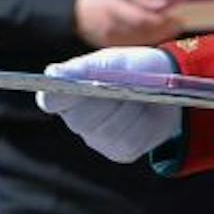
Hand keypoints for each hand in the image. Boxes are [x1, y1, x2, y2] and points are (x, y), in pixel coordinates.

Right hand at [36, 47, 181, 162]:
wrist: (163, 85)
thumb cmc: (130, 68)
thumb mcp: (111, 62)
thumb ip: (84, 69)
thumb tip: (54, 75)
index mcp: (66, 92)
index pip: (50, 99)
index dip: (57, 95)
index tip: (70, 85)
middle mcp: (76, 119)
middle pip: (81, 119)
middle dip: (105, 100)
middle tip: (123, 83)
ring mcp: (97, 139)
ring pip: (108, 131)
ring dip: (128, 110)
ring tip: (138, 95)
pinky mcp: (120, 151)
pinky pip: (129, 141)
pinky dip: (143, 123)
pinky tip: (145, 112)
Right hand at [73, 0, 180, 47]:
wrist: (71, 11)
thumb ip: (143, 0)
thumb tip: (166, 6)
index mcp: (113, 8)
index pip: (143, 19)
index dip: (163, 21)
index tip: (178, 17)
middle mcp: (112, 27)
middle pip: (146, 33)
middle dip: (166, 29)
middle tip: (180, 23)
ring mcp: (111, 40)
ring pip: (143, 42)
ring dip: (160, 36)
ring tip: (172, 28)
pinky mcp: (111, 48)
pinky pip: (135, 46)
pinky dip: (149, 41)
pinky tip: (158, 34)